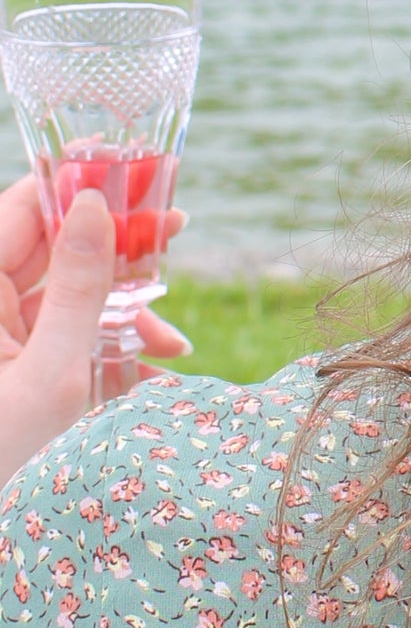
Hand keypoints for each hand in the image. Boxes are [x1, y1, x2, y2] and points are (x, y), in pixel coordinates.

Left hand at [0, 175, 190, 485]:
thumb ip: (80, 286)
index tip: (138, 166)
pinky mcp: (16, 365)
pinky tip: (153, 370)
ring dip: (125, 308)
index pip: (25, 208)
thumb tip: (97, 205)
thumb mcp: (53, 374)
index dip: (82, 182)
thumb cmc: (6, 461)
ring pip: (68, 292)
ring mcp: (1, 336)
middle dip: (119, 251)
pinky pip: (67, 333)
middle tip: (176, 235)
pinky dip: (110, 344)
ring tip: (173, 341)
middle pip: (54, 246)